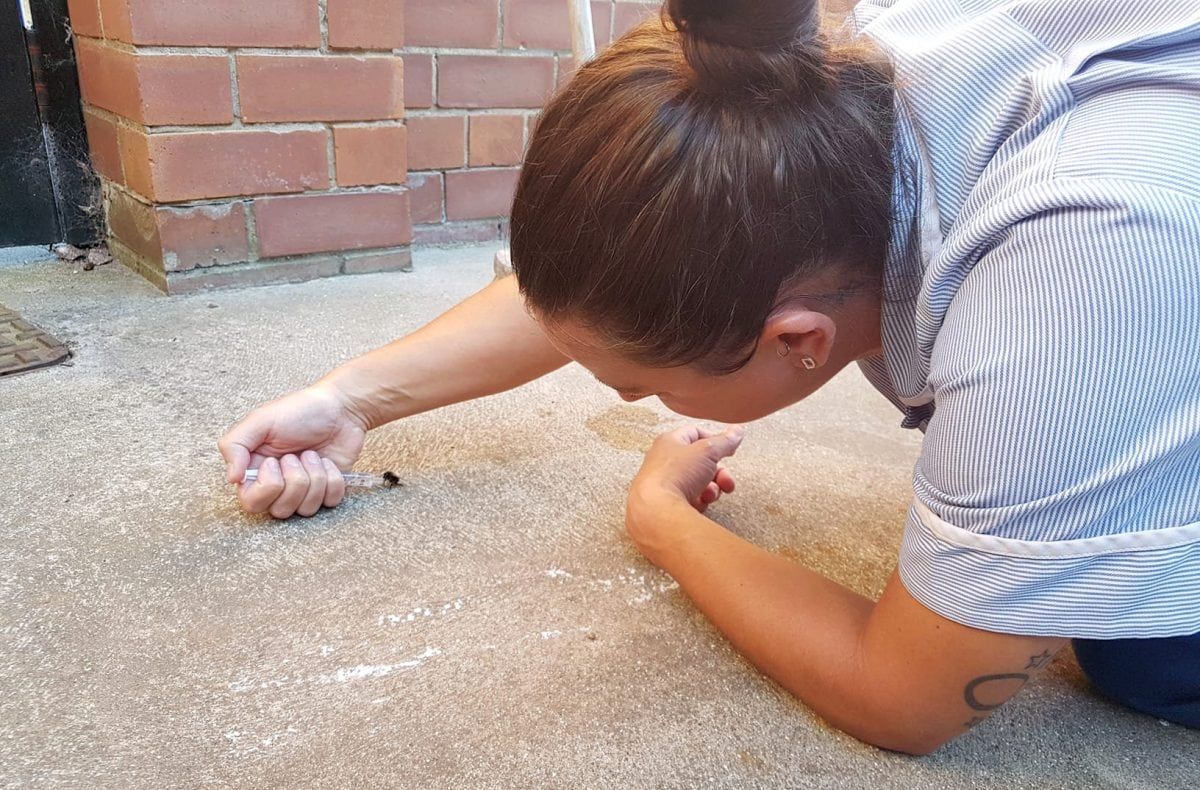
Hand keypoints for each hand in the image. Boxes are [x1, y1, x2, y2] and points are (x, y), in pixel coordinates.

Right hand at [218, 383, 368, 518]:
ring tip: (312, 455)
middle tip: (295, 456)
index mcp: (256, 471)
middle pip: (280, 510)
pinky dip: (332, 479)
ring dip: (314, 477)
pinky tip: (328, 462)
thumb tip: (231, 478)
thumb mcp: (260, 420)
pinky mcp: (328, 491)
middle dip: (294, 480)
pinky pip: (330, 502)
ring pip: (306, 509)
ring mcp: (305, 491)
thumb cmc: (299, 411)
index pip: (252, 503)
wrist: (339, 409)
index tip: (274, 461)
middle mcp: (279, 486)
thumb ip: (235, 446)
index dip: (267, 487)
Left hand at [626, 425, 742, 561]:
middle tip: (726, 482)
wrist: (658, 510)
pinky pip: (691, 499)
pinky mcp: (667, 502)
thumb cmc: (675, 474)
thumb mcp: (707, 451)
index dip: (715, 440)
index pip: (695, 433)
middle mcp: (665, 461)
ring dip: (711, 489)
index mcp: (670, 442)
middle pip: (701, 462)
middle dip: (719, 473)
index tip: (729, 450)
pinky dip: (699, 501)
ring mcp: (666, 483)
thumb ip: (725, 441)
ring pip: (698, 483)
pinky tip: (698, 504)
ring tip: (709, 495)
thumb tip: (737, 431)